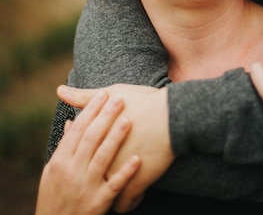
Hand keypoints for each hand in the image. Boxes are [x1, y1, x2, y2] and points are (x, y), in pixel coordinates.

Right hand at [35, 89, 140, 214]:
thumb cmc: (55, 197)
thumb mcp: (52, 171)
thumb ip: (64, 146)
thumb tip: (72, 122)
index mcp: (60, 160)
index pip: (78, 129)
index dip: (91, 110)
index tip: (103, 93)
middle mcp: (72, 171)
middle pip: (91, 138)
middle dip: (106, 116)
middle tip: (120, 98)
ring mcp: (85, 187)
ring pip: (102, 158)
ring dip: (116, 138)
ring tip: (129, 120)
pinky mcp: (99, 203)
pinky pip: (115, 185)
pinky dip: (126, 172)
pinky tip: (137, 159)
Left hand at [58, 83, 174, 212]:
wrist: (171, 116)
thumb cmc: (143, 101)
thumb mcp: (112, 93)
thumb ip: (84, 97)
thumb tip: (59, 90)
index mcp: (94, 138)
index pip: (77, 155)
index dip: (79, 160)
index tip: (87, 161)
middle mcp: (102, 158)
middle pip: (89, 177)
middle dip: (90, 181)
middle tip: (97, 180)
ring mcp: (117, 173)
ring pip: (105, 194)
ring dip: (108, 194)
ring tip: (114, 190)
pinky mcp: (134, 185)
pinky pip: (125, 204)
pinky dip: (129, 202)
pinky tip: (134, 195)